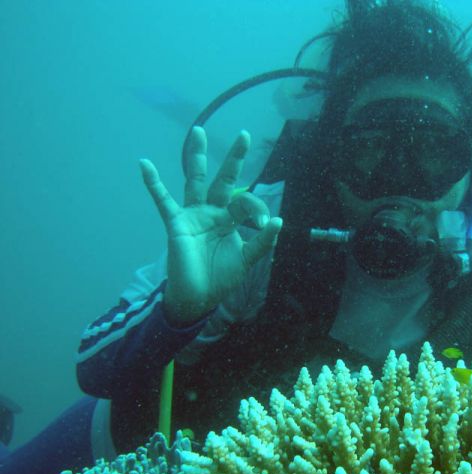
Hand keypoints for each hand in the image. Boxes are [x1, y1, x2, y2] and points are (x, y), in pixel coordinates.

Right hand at [140, 127, 282, 326]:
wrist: (197, 297)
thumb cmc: (221, 278)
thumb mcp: (247, 260)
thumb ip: (263, 242)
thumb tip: (279, 221)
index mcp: (230, 220)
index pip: (246, 202)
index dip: (258, 210)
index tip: (265, 226)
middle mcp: (212, 212)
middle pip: (224, 180)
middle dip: (234, 159)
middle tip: (244, 135)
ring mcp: (193, 215)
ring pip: (197, 180)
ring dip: (197, 157)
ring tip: (199, 131)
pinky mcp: (175, 223)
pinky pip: (163, 200)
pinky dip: (154, 183)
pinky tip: (145, 164)